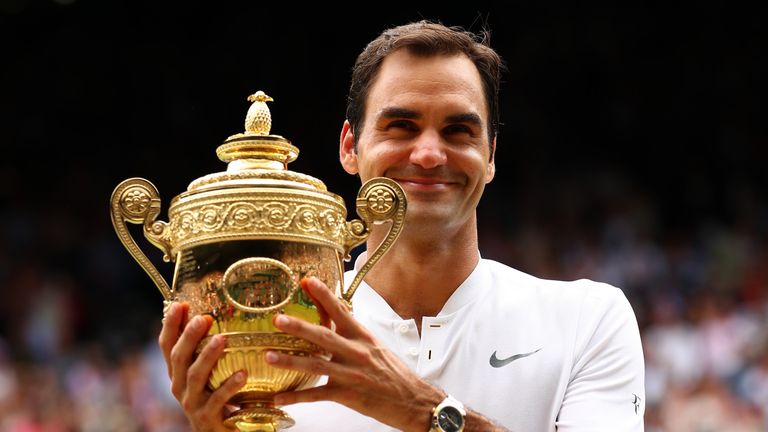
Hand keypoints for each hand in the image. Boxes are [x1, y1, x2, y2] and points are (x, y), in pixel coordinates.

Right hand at [158, 302, 245, 431]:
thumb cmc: (215, 398)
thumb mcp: (207, 372)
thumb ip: (204, 349)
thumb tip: (210, 312)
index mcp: (177, 372)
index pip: (167, 346)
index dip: (170, 325)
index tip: (179, 304)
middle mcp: (179, 386)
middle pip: (179, 358)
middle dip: (189, 336)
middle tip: (203, 318)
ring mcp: (191, 403)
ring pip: (195, 376)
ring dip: (208, 356)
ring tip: (222, 339)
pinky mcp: (207, 417)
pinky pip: (218, 400)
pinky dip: (229, 386)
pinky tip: (242, 374)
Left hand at [265, 277, 444, 431]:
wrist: (414, 400)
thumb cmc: (395, 374)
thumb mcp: (376, 347)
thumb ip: (353, 335)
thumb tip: (335, 318)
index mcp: (363, 336)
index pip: (340, 310)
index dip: (323, 295)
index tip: (308, 281)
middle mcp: (356, 352)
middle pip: (323, 336)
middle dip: (299, 327)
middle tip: (279, 319)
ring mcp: (351, 374)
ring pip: (316, 365)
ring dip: (290, 361)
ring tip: (269, 356)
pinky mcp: (348, 395)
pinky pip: (318, 395)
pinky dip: (297, 397)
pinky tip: (280, 397)